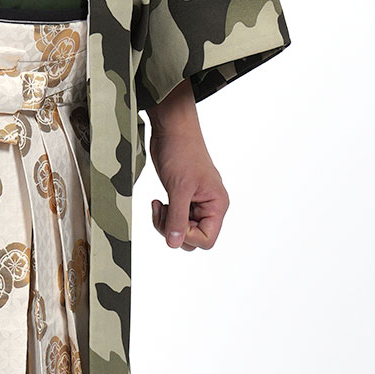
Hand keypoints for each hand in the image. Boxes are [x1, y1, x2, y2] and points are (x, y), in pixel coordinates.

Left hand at [145, 79, 228, 250]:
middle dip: (174, 230)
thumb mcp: (179, 188)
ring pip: (181, 229)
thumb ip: (178, 219)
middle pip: (193, 237)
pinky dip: (164, 214)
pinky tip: (158, 202)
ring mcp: (194, 202)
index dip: (188, 236)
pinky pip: (174, 217)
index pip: (207, 239)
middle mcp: (208, 206)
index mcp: (217, 205)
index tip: (174, 220)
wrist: (171, 130)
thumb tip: (174, 243)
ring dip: (166, 222)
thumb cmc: (182, 152)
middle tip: (163, 211)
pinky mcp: (181, 196)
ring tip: (159, 205)